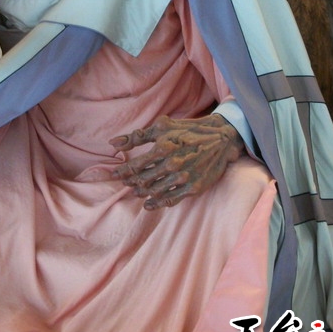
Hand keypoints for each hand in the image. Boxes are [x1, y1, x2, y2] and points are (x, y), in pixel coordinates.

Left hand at [110, 113, 244, 210]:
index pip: (134, 166)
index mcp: (162, 148)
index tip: (115, 174)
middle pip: (143, 180)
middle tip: (126, 184)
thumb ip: (137, 136)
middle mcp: (172, 164)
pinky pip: (171, 200)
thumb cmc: (187, 130)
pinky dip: (157, 204)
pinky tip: (149, 204)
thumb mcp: (162, 127)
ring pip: (155, 191)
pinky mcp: (194, 188)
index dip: (123, 172)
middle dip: (131, 183)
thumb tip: (112, 143)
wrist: (219, 139)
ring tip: (136, 192)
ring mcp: (183, 178)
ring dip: (142, 193)